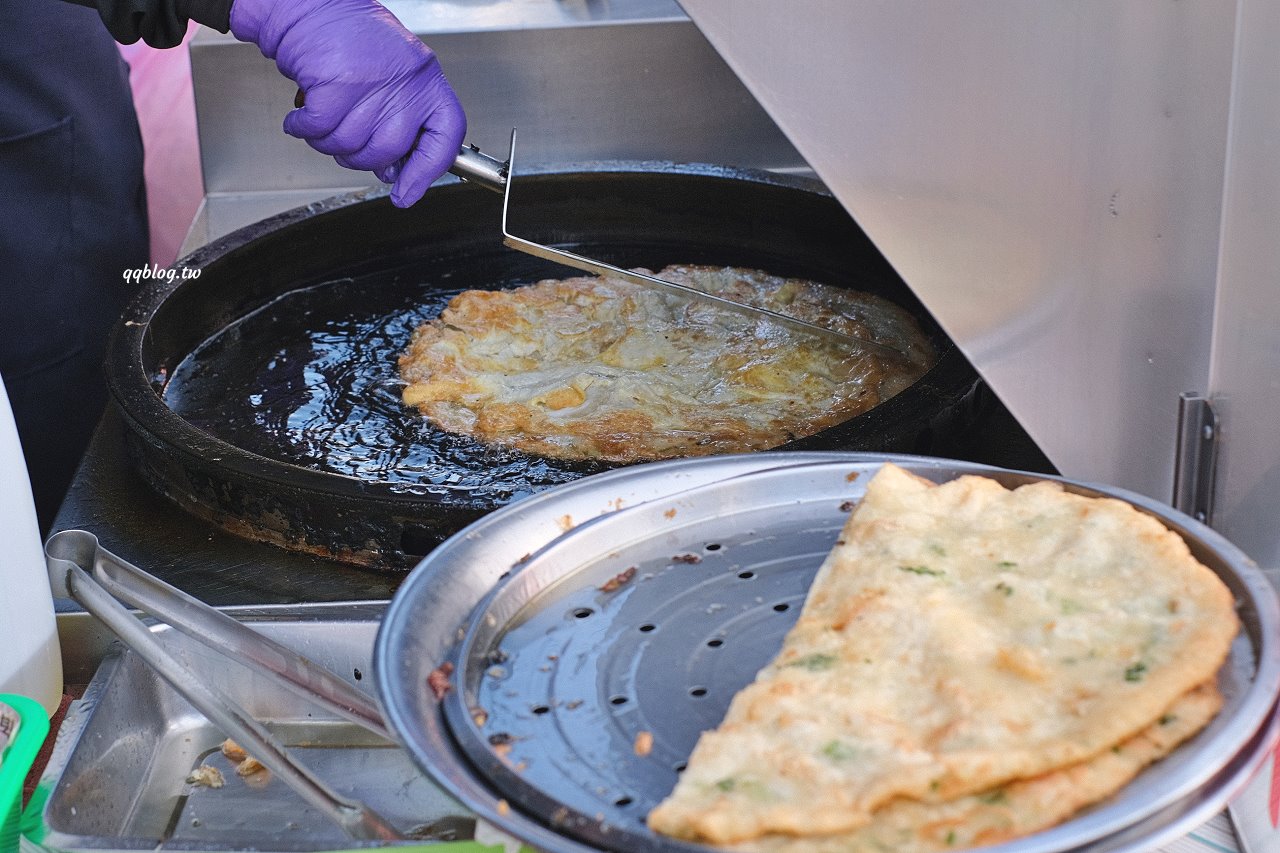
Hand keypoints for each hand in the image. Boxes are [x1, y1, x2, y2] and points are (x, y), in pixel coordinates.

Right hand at [230, 0, 465, 206]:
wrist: (309, 4)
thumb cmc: (348, 39)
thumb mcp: (392, 76)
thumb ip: (399, 120)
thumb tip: (395, 171)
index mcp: (426, 81)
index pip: (446, 136)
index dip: (427, 170)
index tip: (408, 192)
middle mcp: (404, 81)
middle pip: (388, 150)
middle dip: (360, 158)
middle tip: (346, 143)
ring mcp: (371, 83)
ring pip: (349, 144)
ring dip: (327, 142)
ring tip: (321, 120)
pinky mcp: (334, 84)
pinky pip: (318, 129)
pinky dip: (302, 128)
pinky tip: (301, 115)